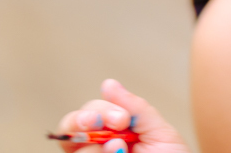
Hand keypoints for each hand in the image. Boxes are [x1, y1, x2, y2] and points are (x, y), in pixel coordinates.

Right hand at [54, 79, 191, 152]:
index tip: (123, 118)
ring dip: (95, 146)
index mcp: (114, 131)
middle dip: (82, 120)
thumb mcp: (160, 131)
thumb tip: (108, 84)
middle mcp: (98, 146)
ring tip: (120, 149)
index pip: (90, 113)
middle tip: (106, 124)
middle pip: (70, 127)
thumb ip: (135, 108)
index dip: (100, 111)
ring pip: (74, 148)